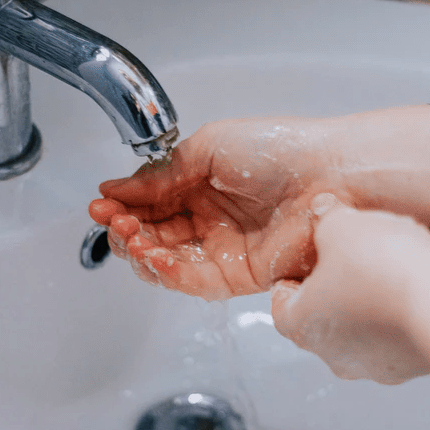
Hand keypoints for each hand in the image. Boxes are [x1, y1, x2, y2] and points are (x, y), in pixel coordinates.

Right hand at [88, 118, 341, 299]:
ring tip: (129, 237)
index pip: (149, 203)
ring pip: (166, 263)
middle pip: (151, 235)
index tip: (100, 202)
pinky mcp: (239, 275)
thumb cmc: (279, 149)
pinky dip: (167, 273)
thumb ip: (161, 174)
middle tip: (111, 221)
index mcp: (200, 185)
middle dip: (124, 231)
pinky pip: (193, 282)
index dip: (121, 206)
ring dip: (140, 253)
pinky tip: (154, 257)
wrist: (328, 175)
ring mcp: (223, 249)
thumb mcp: (208, 147)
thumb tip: (115, 187)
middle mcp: (209, 219)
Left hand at [270, 202, 429, 383]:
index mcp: (301, 325)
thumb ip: (327, 219)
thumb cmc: (382, 269)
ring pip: (361, 329)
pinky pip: (397, 337)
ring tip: (390, 270)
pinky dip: (401, 316)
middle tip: (351, 258)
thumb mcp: (343, 226)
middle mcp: (332, 355)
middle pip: (322, 317)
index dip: (293, 276)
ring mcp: (374, 367)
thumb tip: (324, 212)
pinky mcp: (411, 368)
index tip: (308, 259)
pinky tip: (416, 289)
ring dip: (370, 303)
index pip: (281, 304)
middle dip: (335, 287)